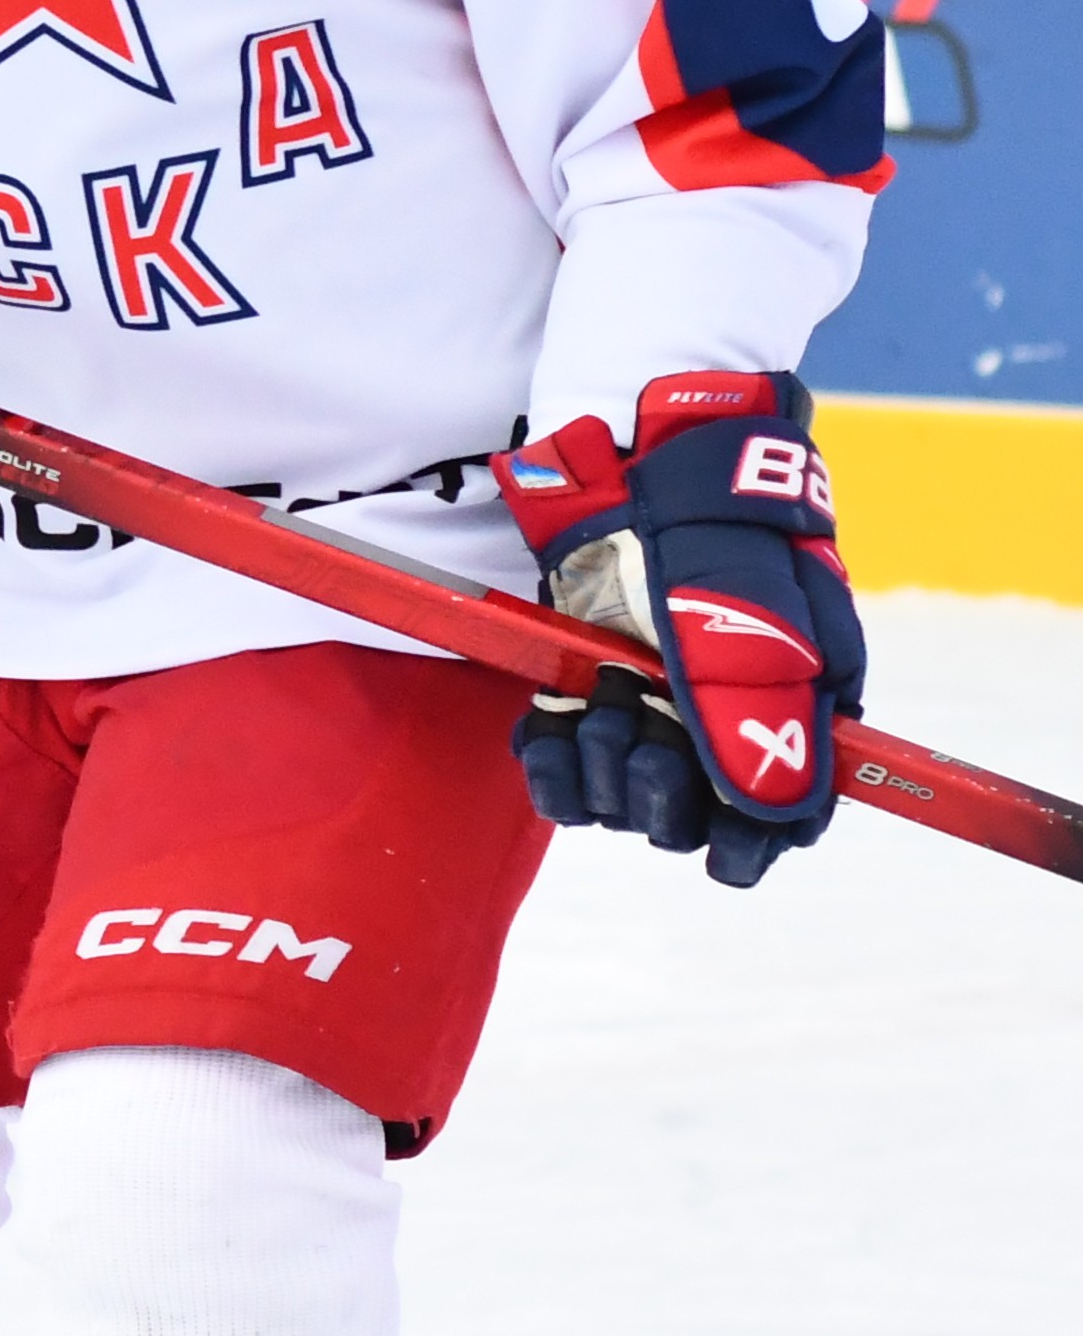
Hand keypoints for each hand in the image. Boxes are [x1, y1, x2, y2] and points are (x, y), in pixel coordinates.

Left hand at [500, 371, 865, 887]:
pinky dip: (551, 762)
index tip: (725, 862)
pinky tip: (549, 733)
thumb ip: (757, 713)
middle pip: (687, 817)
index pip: (780, 818)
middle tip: (643, 717)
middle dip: (660, 787)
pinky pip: (560, 770)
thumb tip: (772, 815)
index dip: (752, 846)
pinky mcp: (583, 693)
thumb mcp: (748, 621)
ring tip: (608, 693)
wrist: (633, 472)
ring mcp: (646, 711)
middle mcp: (713, 725)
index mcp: (786, 713)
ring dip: (605, 761)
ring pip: (620, 797)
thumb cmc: (714, 540)